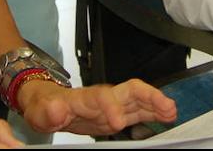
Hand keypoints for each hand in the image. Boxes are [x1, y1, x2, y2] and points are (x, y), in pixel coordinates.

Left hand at [18, 79, 177, 136]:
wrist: (48, 102)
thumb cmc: (45, 105)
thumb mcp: (39, 111)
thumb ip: (48, 111)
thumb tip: (54, 110)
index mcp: (84, 98)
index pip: (101, 98)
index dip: (111, 108)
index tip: (119, 122)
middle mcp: (103, 97)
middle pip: (129, 91)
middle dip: (149, 98)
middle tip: (166, 108)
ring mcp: (113, 103)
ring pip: (139, 98)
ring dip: (156, 104)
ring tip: (173, 112)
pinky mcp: (118, 111)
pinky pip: (140, 110)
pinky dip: (154, 112)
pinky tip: (168, 116)